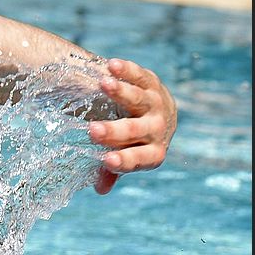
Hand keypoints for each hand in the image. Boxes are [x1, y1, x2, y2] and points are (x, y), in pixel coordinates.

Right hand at [89, 58, 177, 193]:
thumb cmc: (136, 142)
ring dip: (121, 92)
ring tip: (102, 85)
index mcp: (152, 153)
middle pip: (136, 131)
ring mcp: (156, 104)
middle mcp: (157, 129)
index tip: (106, 160)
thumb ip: (113, 171)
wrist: (162, 113)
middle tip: (92, 131)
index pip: (139, 160)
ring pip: (138, 99)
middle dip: (114, 132)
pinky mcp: (152, 82)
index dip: (124, 161)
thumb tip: (100, 189)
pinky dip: (127, 70)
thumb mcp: (127, 156)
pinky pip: (140, 75)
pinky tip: (111, 65)